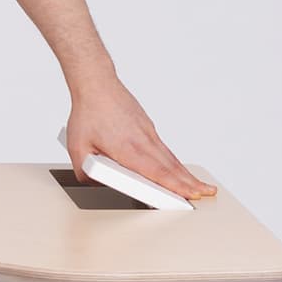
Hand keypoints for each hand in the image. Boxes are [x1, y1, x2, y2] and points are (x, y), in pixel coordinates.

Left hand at [65, 77, 216, 201]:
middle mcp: (143, 140)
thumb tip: (95, 184)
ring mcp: (148, 133)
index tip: (188, 195)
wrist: (97, 86)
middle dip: (190, 183)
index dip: (174, 186)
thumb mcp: (77, 149)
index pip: (156, 171)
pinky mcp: (148, 129)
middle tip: (205, 194)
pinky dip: (175, 163)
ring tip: (198, 187)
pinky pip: (164, 150)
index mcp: (128, 148)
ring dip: (186, 174)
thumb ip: (86, 173)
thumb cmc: (88, 113)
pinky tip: (179, 171)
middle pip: (171, 166)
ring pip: (170, 158)